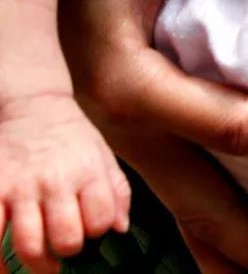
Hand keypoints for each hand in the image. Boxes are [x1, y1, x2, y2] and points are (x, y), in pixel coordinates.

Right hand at [0, 91, 128, 273]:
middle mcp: (55, 180)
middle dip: (66, 250)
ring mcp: (22, 187)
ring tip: (39, 260)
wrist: (34, 104)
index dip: (97, 231)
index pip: (100, 220)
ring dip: (36, 262)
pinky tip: (5, 265)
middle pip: (65, 239)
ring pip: (29, 245)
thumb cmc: (72, 136)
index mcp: (87, 171)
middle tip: (62, 248)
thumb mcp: (102, 154)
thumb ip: (117, 191)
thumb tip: (120, 229)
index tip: (89, 228)